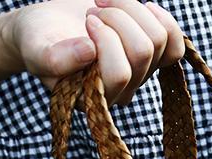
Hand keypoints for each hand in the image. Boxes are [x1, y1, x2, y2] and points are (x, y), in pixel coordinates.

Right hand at [0, 0, 184, 104]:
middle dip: (118, 18)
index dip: (106, 39)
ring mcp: (141, 75)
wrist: (49, 30)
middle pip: (143, 51)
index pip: (119, 73)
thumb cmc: (39, 41)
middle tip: (94, 11)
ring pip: (159, 40)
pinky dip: (161, 18)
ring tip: (107, 5)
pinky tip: (143, 7)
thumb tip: (88, 51)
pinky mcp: (153, 57)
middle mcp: (123, 92)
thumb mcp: (36, 49)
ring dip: (133, 10)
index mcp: (97, 97)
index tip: (87, 21)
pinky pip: (176, 44)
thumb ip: (54, 59)